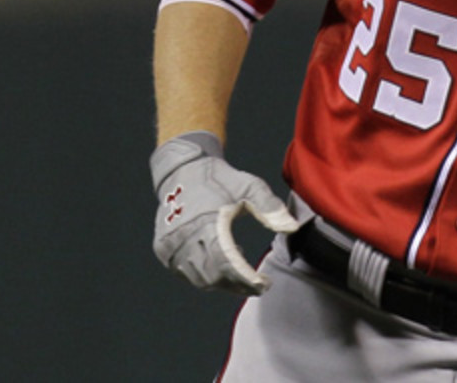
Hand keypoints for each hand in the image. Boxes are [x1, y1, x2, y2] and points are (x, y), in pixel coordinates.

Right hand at [149, 132, 300, 294]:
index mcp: (206, 223)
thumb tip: (292, 227)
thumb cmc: (220, 180)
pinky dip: (207, 274)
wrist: (183, 171)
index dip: (246, 278)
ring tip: (243, 272)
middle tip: (260, 284)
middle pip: (214, 276)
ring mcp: (170, 247)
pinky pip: (188, 273)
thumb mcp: (250, 186)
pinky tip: (222, 261)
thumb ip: (270, 207)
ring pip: (200, 279)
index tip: (265, 284)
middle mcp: (184, 238)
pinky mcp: (164, 251)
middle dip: (239, 284)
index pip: (227, 262)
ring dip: (224, 282)